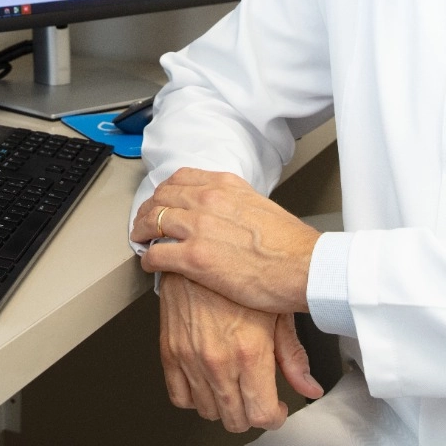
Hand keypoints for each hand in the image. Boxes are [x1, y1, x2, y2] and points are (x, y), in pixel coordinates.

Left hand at [133, 168, 322, 312]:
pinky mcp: (194, 258)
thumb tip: (227, 212)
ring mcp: (199, 228)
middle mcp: (208, 200)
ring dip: (141, 232)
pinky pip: (157, 254)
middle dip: (147, 210)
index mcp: (225, 186)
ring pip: (152, 222)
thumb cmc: (292, 245)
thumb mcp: (262, 206)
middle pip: (161, 198)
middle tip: (143, 222)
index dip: (164, 192)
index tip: (161, 201)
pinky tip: (150, 264)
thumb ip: (237, 203)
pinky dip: (148, 259)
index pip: (181, 179)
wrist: (305, 267)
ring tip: (140, 240)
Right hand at [158, 272, 323, 431]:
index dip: (274, 416)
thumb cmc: (243, 274)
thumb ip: (293, 356)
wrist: (202, 248)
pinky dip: (194, 398)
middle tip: (257, 398)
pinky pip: (179, 396)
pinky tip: (207, 384)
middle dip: (251, 414)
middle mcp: (218, 359)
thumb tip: (309, 387)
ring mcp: (191, 358)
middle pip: (235, 419)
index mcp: (250, 351)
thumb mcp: (277, 312)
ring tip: (234, 388)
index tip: (275, 408)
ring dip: (224, 407)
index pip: (262, 414)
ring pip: (208, 411)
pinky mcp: (169, 351)